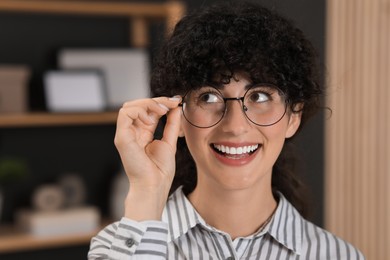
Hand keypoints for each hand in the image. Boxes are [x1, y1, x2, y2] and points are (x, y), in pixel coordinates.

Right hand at [114, 96, 181, 219]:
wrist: (154, 185)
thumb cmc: (160, 171)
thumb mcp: (170, 141)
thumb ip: (172, 124)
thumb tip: (176, 107)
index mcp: (143, 133)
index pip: (147, 110)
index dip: (161, 103)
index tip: (176, 102)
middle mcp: (132, 132)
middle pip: (137, 105)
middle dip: (155, 100)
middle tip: (171, 103)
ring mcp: (125, 134)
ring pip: (129, 106)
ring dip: (147, 103)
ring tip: (161, 111)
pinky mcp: (122, 137)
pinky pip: (125, 113)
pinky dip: (139, 111)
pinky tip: (151, 119)